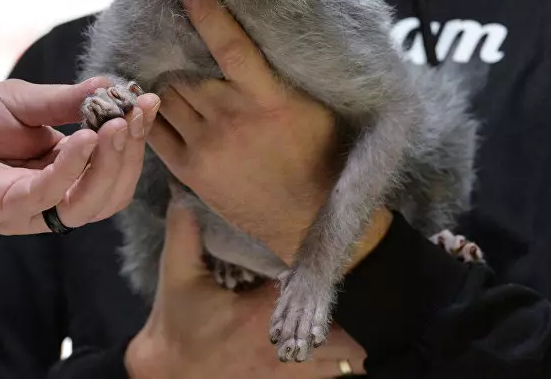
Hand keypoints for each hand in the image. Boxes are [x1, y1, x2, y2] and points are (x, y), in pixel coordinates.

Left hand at [0, 77, 159, 234]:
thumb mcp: (24, 102)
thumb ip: (69, 101)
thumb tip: (115, 86)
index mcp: (60, 169)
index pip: (113, 165)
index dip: (135, 137)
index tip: (148, 101)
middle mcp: (50, 195)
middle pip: (110, 192)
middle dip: (130, 153)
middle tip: (136, 113)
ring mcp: (27, 207)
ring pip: (88, 204)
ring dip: (110, 165)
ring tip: (116, 126)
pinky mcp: (1, 209)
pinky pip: (48, 198)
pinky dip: (73, 169)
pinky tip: (86, 137)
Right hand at [125, 198, 366, 377]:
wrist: (167, 375)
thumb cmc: (176, 323)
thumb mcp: (176, 275)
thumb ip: (184, 231)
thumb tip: (183, 189)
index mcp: (260, 314)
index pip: (311, 292)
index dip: (337, 274)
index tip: (355, 254)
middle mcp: (280, 346)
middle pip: (340, 333)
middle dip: (360, 312)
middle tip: (380, 286)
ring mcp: (285, 373)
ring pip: (340, 362)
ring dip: (357, 342)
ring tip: (382, 319)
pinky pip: (327, 378)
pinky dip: (343, 364)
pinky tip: (357, 354)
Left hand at [148, 0, 389, 265]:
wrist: (308, 220)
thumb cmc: (322, 158)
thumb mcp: (314, 108)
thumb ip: (284, 76)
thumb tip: (267, 35)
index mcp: (268, 100)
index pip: (230, 45)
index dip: (206, 11)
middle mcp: (231, 119)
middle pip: (186, 70)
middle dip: (178, 50)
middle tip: (170, 31)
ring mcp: (206, 146)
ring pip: (168, 96)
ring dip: (164, 79)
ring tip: (160, 64)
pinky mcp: (190, 170)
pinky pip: (154, 132)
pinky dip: (147, 112)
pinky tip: (145, 100)